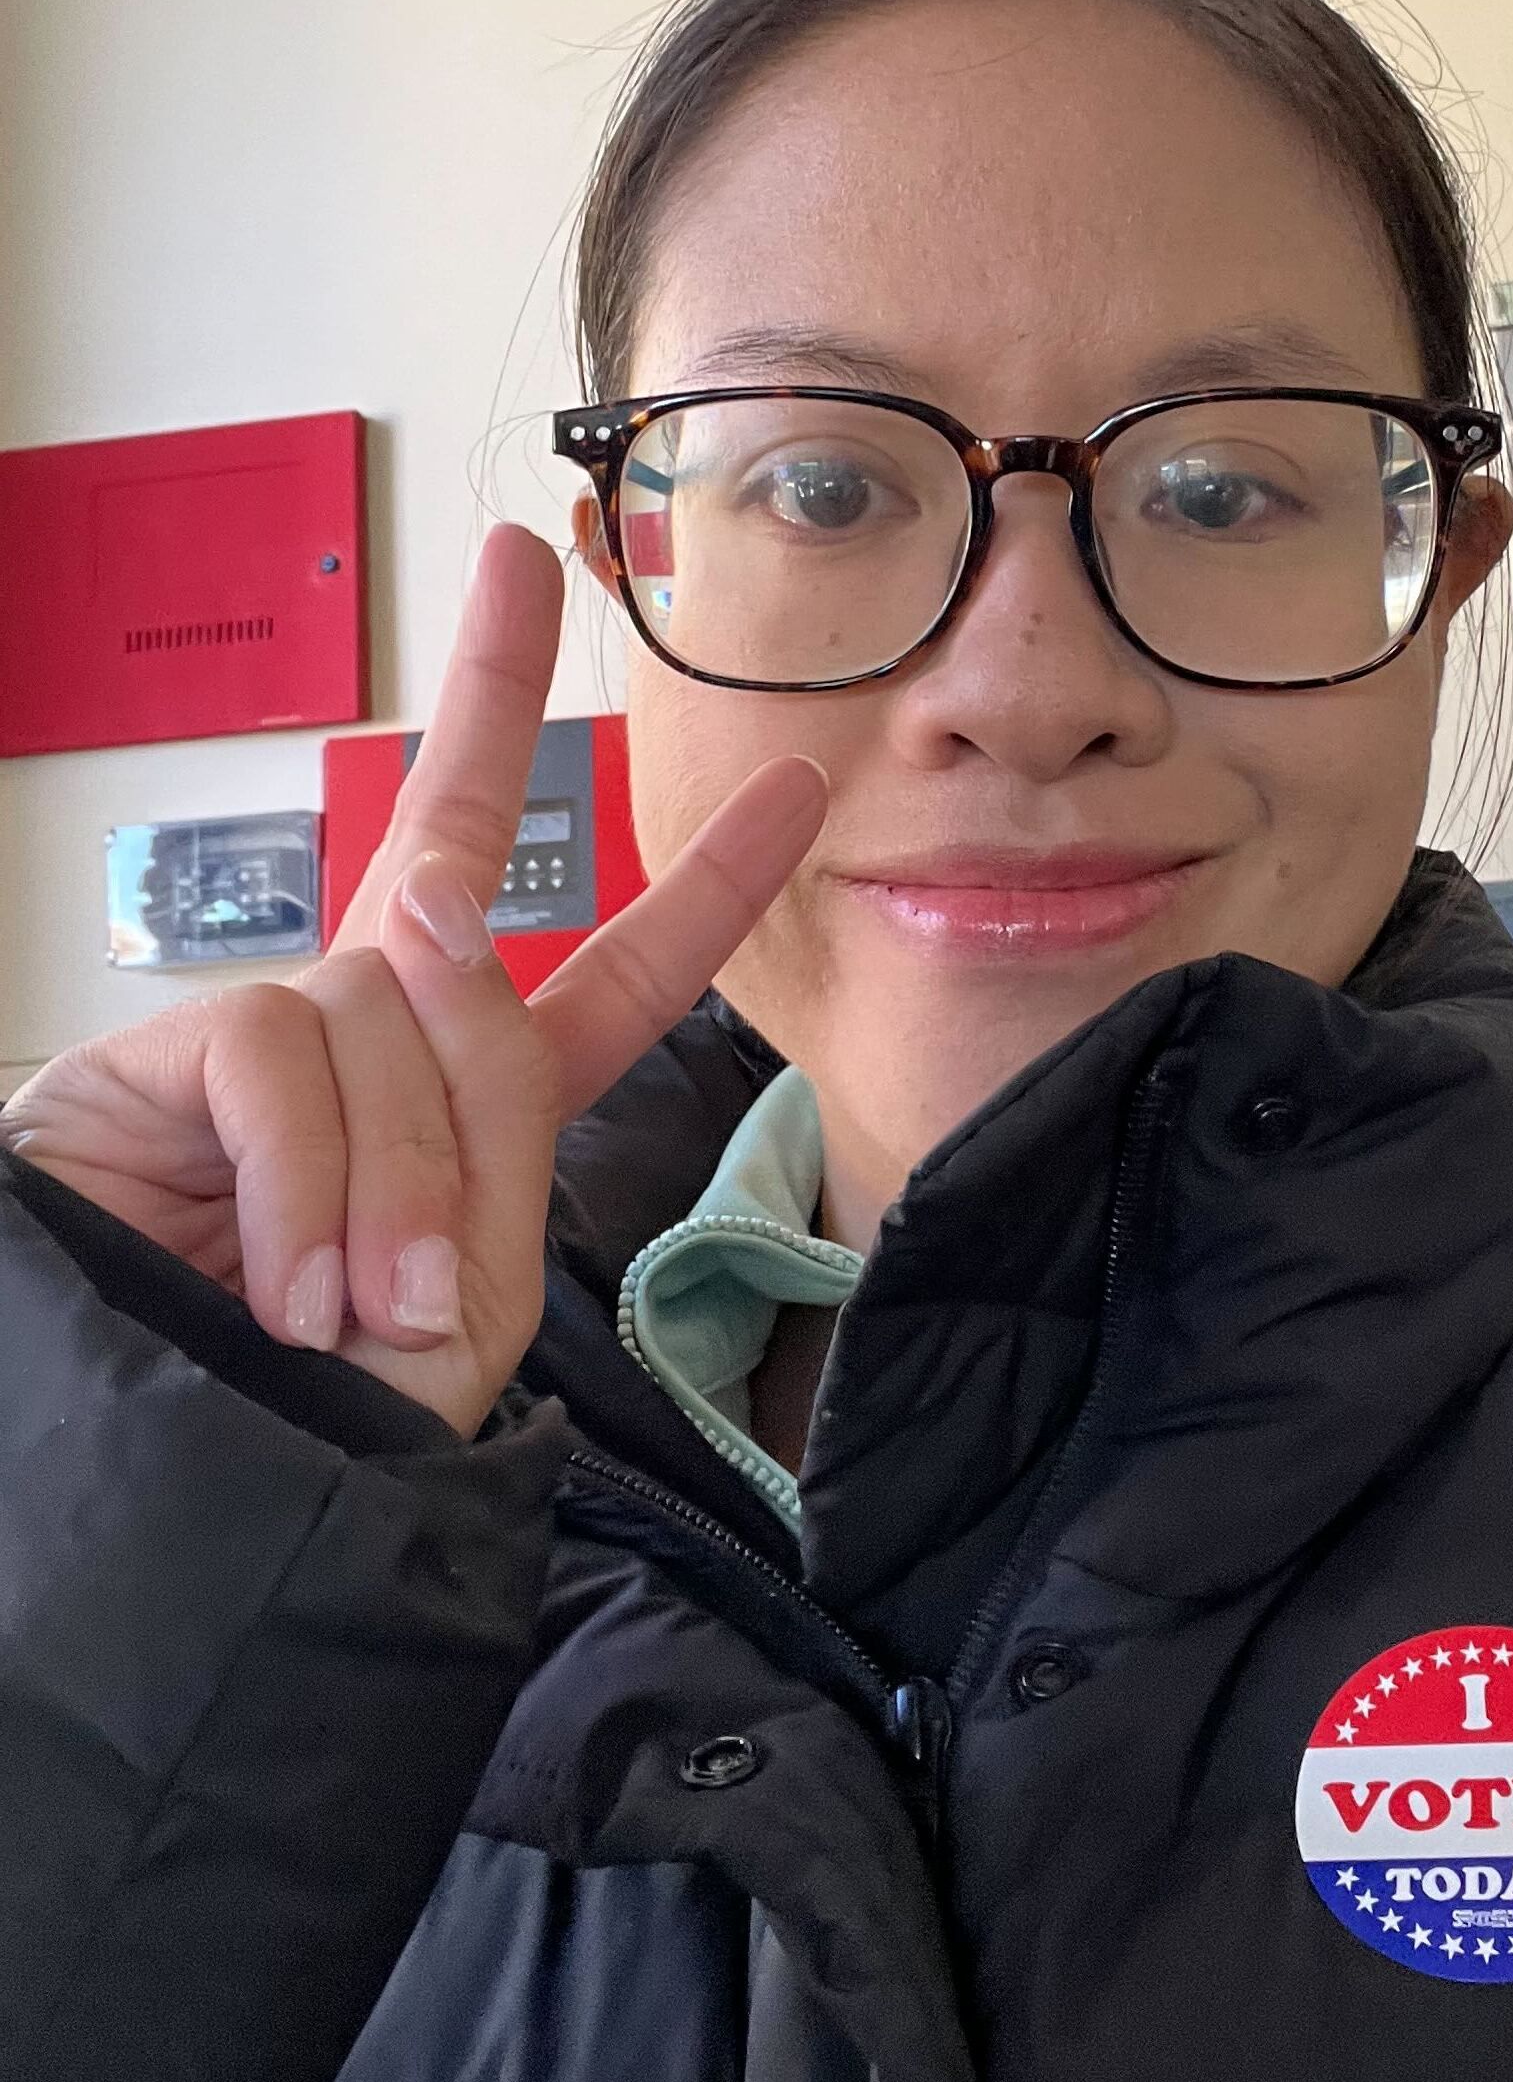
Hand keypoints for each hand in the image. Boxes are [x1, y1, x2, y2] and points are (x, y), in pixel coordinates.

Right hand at [0, 526, 824, 1435]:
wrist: (171, 1524)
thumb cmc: (324, 1431)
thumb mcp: (469, 1297)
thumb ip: (487, 1116)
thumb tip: (439, 923)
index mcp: (480, 1111)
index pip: (607, 984)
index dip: (704, 893)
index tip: (798, 791)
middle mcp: (369, 1045)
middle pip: (447, 844)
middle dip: (494, 685)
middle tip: (518, 557)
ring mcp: (260, 1039)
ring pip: (392, 1006)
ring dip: (398, 1178)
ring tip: (352, 1318)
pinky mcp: (145, 1059)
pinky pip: (281, 1052)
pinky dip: (306, 1175)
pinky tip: (285, 1283)